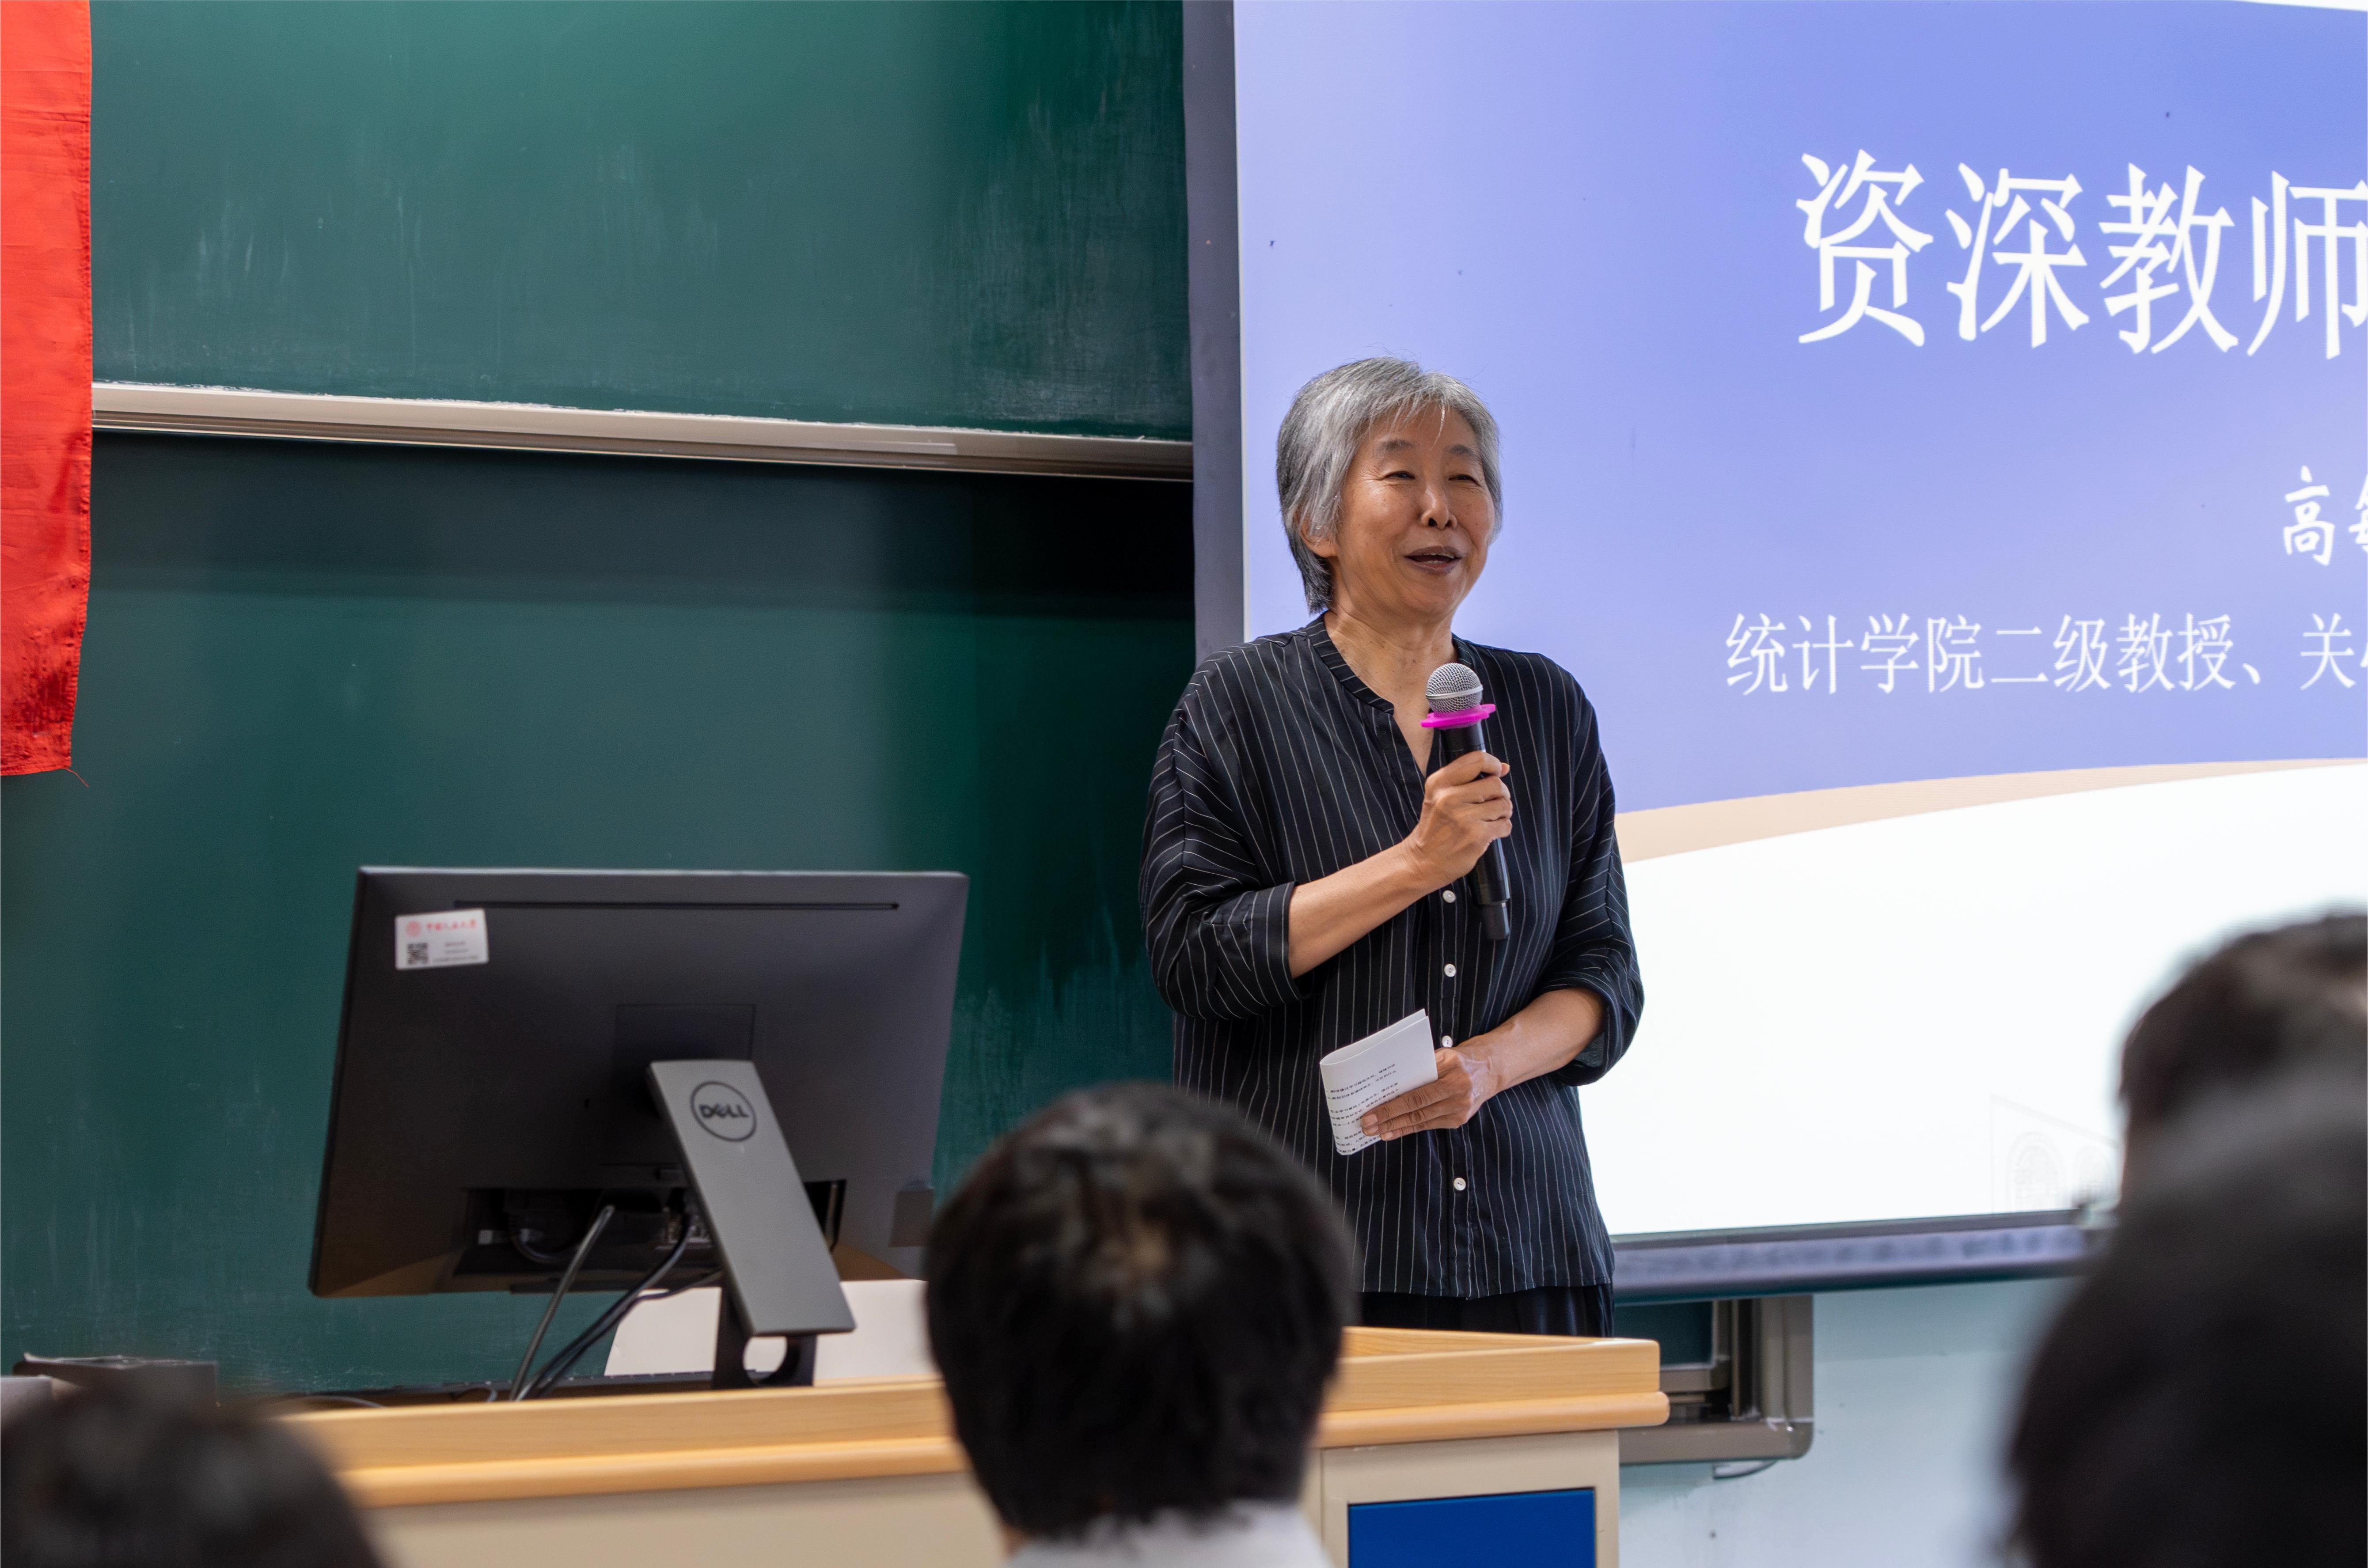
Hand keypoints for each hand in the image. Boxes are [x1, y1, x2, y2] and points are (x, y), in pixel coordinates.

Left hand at [1361, 1047, 1498, 1140]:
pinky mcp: (1460, 1120)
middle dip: (1389, 1118)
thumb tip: (1387, 1085)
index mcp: (1452, 1069)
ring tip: (1375, 1131)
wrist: (1489, 1070)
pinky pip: (1429, 1125)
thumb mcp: (1442, 1055)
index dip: (1392, 1105)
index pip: (1417, 1092)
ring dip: (1396, 1127)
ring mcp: (1460, 1108)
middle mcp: (1458, 1090)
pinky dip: (1409, 1129)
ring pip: (1422, 1120)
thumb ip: (1419, 1068)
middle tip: (1366, 1125)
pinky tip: (1392, 1132)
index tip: (1371, 1111)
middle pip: (1417, 1108)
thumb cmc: (1458, 1060)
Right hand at [1401, 749, 1511, 891]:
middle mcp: (1449, 797)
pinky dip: (1502, 828)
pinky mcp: (1476, 836)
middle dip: (1501, 793)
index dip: (1493, 764)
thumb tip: (1504, 768)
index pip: (1477, 759)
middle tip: (1492, 802)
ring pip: (1504, 804)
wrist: (1422, 861)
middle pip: (1495, 783)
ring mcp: (1463, 818)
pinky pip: (1505, 825)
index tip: (1496, 773)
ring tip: (1490, 818)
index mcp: (1440, 783)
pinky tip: (1489, 832)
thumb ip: (1469, 779)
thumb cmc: (1435, 827)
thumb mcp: (1439, 796)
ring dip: (1503, 812)